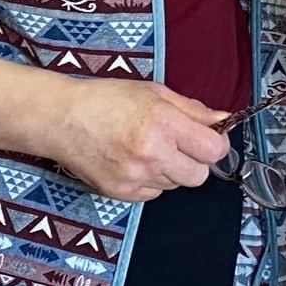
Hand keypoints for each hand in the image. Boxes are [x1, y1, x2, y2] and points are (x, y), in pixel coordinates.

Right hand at [0, 49, 227, 200]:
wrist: (61, 119)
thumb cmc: (107, 98)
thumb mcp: (154, 92)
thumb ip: (192, 109)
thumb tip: (223, 119)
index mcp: (164, 123)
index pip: (214, 150)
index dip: (215, 143)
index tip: (207, 137)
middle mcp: (152, 154)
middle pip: (199, 175)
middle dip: (195, 161)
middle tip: (179, 145)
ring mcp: (136, 177)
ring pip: (176, 185)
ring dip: (171, 170)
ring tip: (149, 149)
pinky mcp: (121, 193)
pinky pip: (153, 194)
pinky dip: (151, 181)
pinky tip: (133, 161)